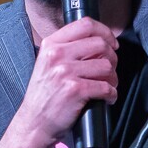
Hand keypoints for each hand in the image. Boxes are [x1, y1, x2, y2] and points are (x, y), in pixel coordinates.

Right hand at [16, 17, 118, 146]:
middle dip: (112, 57)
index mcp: (51, 44)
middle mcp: (57, 55)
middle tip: (110, 69)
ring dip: (113, 78)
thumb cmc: (45, 94)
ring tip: (108, 85)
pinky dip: (111, 94)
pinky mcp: (75, 90)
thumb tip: (99, 41)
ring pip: (106, 66)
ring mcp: (65, 72)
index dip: (105, 32)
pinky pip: (105, 87)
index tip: (112, 43)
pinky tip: (107, 98)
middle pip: (100, 44)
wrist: (34, 123)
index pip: (85, 24)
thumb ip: (68, 48)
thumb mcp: (48, 62)